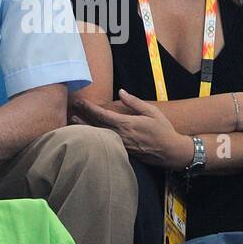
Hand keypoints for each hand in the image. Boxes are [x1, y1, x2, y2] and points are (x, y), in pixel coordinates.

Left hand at [76, 90, 194, 168]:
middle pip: (96, 126)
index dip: (89, 108)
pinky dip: (95, 137)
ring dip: (85, 128)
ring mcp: (120, 146)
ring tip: (74, 121)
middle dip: (82, 117)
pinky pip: (105, 143)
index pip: (102, 115)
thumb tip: (121, 91)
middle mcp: (121, 136)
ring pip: (99, 136)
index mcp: (127, 124)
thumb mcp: (152, 112)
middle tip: (71, 110)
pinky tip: (88, 134)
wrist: (170, 152)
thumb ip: (134, 102)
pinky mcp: (122, 152)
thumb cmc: (163, 130)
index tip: (80, 102)